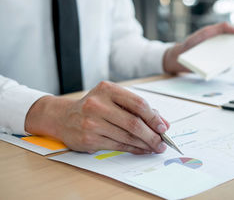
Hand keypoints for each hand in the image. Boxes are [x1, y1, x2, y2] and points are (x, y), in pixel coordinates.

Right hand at [25, 81, 169, 153]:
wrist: (63, 117)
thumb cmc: (94, 107)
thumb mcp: (114, 99)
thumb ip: (138, 109)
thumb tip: (163, 123)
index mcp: (108, 90)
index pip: (138, 103)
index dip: (153, 117)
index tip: (163, 127)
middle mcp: (98, 104)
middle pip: (133, 122)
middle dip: (152, 135)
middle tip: (162, 142)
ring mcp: (91, 122)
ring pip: (127, 136)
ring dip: (145, 144)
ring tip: (155, 147)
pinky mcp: (88, 139)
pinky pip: (118, 145)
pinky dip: (133, 149)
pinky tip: (142, 149)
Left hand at [163, 22, 233, 73]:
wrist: (180, 56)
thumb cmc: (194, 42)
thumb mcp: (207, 31)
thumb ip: (222, 27)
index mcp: (223, 41)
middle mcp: (224, 52)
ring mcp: (220, 62)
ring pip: (233, 60)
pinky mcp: (216, 70)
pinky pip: (225, 69)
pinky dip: (227, 65)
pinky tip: (229, 61)